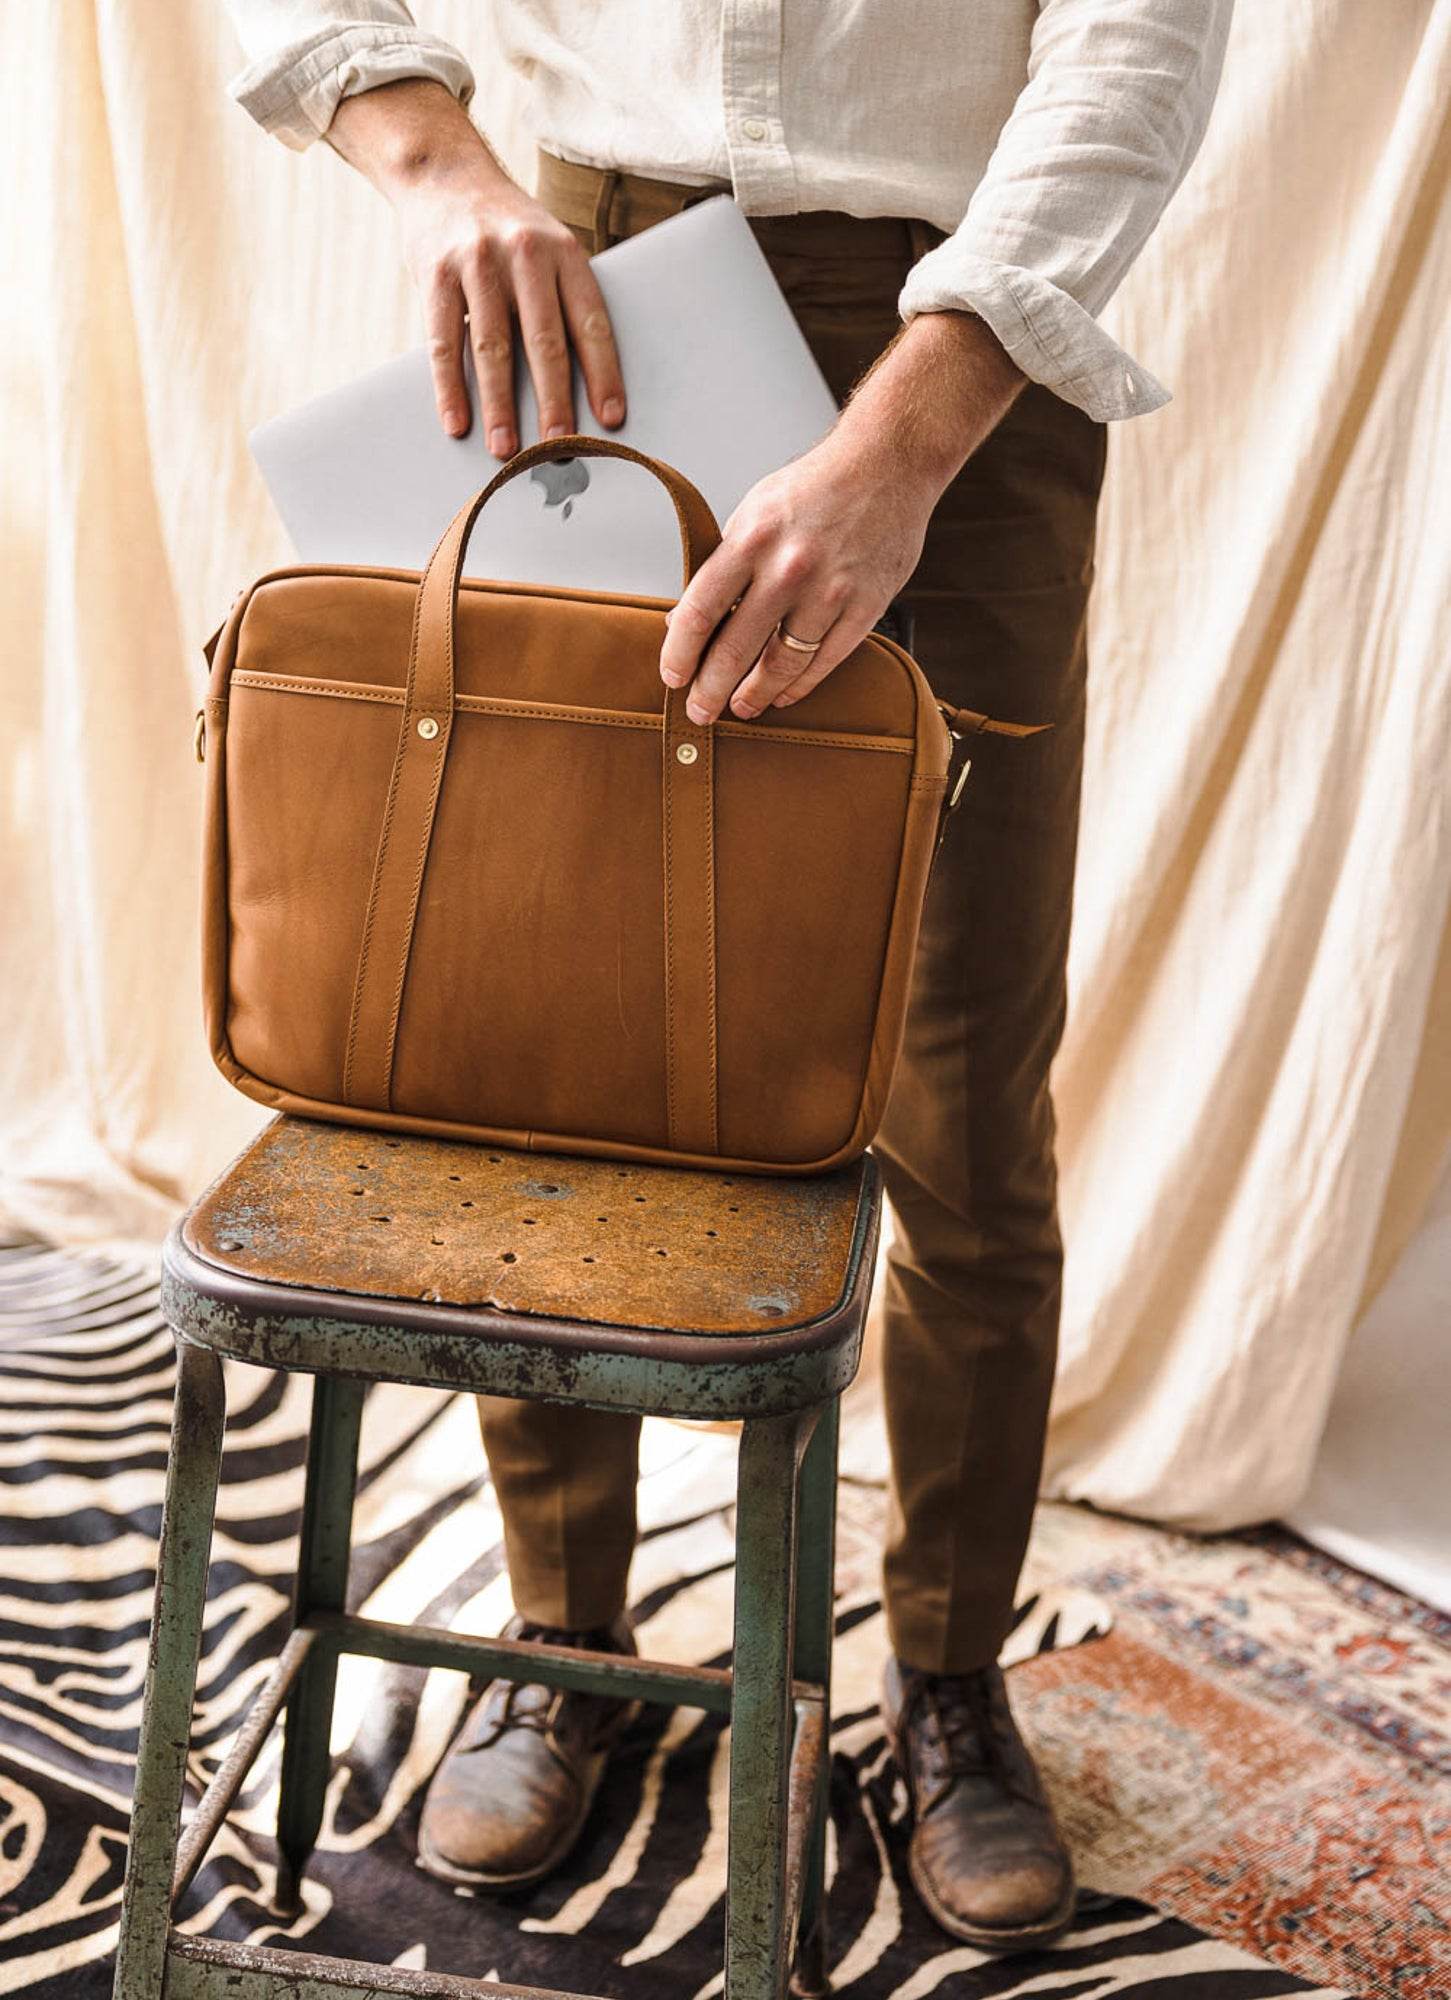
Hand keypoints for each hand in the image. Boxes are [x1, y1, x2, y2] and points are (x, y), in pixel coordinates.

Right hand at [328, 81, 623, 451]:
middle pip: (544, 340)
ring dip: (500, 405)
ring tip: (506, 450)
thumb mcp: (549, 247)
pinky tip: (457, 422)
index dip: (602, 373)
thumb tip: (584, 383)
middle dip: (554, 400)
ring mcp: (477, 262)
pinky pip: (445, 341)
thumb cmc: (508, 229)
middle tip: (560, 448)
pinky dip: (450, 388)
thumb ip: (564, 299)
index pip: (590, 322)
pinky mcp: (436, 273)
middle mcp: (525, 254)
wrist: (445, 173)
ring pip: (494, 346)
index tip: (610, 419)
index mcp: (564, 252)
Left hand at [660, 311, 1024, 720]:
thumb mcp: (755, 511)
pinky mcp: (866, 605)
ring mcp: (830, 591)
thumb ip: (723, 566)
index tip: (673, 677)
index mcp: (751, 539)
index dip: (680, 654)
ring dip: (755, 695)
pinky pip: (825, 661)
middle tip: (700, 712)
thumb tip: (686, 620)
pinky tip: (783, 695)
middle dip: (710, 689)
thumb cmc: (815, 488)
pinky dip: (799, 685)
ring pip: (781, 664)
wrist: (887, 465)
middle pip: (735, 649)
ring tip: (740, 708)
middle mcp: (789, 567)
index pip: (699, 612)